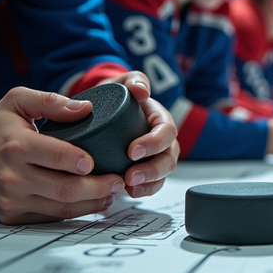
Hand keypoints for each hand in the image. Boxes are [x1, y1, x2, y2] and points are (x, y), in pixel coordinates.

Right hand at [0, 87, 125, 224]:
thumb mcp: (17, 102)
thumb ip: (51, 102)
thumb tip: (86, 108)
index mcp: (17, 146)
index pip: (58, 157)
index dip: (84, 162)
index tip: (100, 162)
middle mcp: (12, 177)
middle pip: (65, 189)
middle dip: (99, 187)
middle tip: (118, 181)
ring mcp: (11, 200)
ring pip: (62, 208)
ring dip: (93, 203)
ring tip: (111, 193)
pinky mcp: (12, 216)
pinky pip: (51, 218)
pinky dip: (75, 212)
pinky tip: (91, 203)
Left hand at [103, 72, 178, 198]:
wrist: (103, 108)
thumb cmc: (116, 96)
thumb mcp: (123, 82)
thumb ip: (133, 79)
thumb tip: (142, 91)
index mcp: (160, 119)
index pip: (166, 132)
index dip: (154, 143)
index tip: (132, 151)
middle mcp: (162, 140)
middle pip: (169, 158)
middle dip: (153, 170)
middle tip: (130, 176)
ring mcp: (155, 156)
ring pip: (162, 174)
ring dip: (149, 183)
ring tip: (129, 187)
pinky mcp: (144, 169)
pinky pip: (151, 184)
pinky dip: (144, 190)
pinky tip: (129, 192)